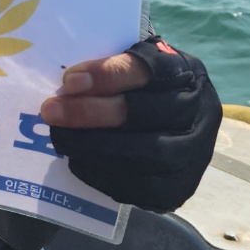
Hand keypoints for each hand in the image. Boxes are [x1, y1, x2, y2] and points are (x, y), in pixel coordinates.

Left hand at [40, 39, 221, 212]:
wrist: (175, 127)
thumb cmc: (143, 88)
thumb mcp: (134, 64)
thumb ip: (108, 67)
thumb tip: (65, 80)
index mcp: (185, 71)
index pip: (148, 69)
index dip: (108, 75)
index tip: (69, 80)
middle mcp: (199, 110)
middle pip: (142, 113)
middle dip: (90, 112)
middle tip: (50, 110)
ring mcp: (195, 151)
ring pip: (145, 152)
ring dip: (93, 145)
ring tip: (59, 137)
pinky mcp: (182, 186)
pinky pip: (142, 186)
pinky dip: (105, 173)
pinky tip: (78, 160)